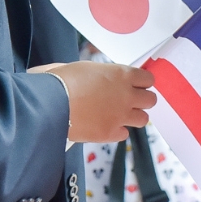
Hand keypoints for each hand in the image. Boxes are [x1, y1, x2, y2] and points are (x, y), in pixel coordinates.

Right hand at [33, 61, 156, 142]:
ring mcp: (120, 116)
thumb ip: (97, 73)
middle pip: (151, 100)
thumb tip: (93, 76)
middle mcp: (127, 95)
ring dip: (133, 117)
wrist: (49, 105)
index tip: (135, 85)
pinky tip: (105, 127)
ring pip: (143, 119)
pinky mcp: (110, 133)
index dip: (142, 83)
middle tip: (129, 101)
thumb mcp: (82, 67)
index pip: (148, 79)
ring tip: (119, 116)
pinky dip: (117, 131)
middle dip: (141, 100)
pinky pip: (124, 134)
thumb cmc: (61, 80)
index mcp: (122, 74)